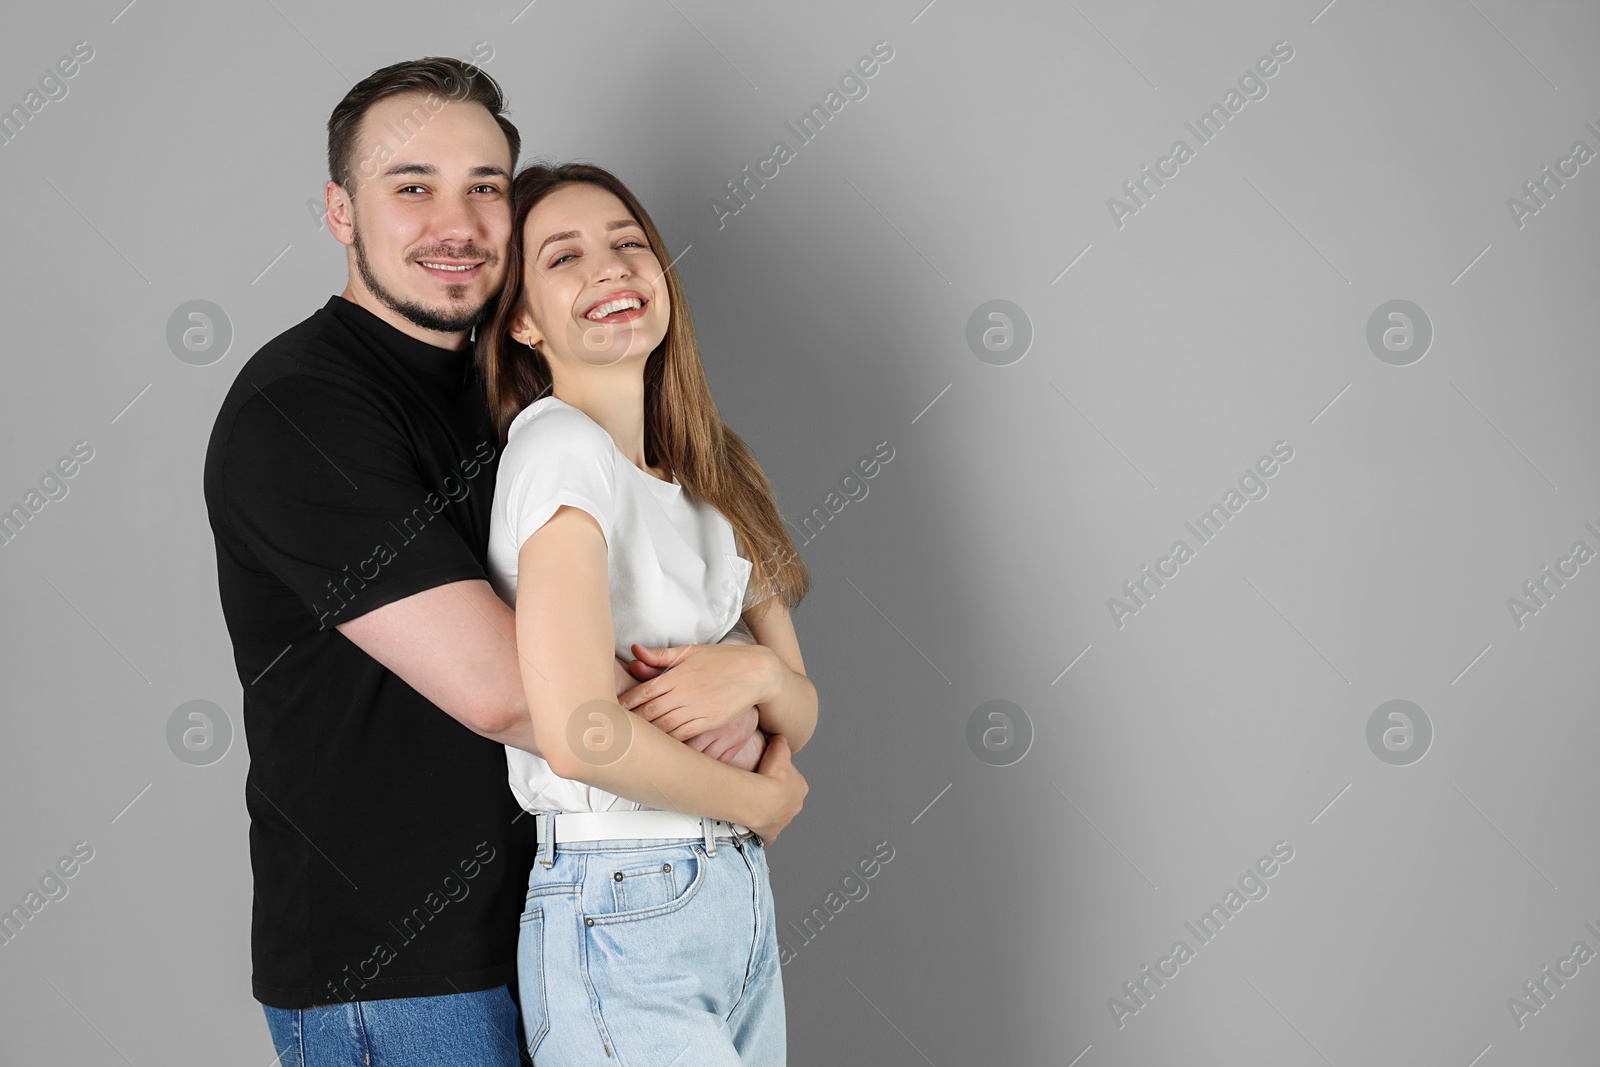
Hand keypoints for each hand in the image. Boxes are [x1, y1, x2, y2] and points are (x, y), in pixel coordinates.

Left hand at [618, 650, 764, 766]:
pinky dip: (669, 742)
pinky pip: (684, 735)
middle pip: (651, 711)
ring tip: (631, 740)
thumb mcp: (690, 651)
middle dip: (632, 721)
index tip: (612, 709)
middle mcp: (685, 693)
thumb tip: (636, 650)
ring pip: (665, 726)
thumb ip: (661, 655)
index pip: (644, 691)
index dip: (627, 702)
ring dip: (647, 734)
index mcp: (677, 674)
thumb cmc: (722, 659)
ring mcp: (698, 709)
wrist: (756, 672)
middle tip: (615, 729)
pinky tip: (658, 746)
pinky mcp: (710, 722)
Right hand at [749, 734, 805, 843]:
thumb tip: (779, 736)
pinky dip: (764, 830)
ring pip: (779, 815)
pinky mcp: (771, 833)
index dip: (781, 775)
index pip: (792, 779)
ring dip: (770, 811)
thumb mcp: (779, 749)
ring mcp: (784, 821)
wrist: (761, 800)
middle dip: (777, 795)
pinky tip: (756, 827)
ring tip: (755, 804)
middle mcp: (796, 806)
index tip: (770, 773)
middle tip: (761, 787)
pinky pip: (769, 833)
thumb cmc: (772, 774)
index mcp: (801, 788)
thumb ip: (781, 741)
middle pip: (787, 798)